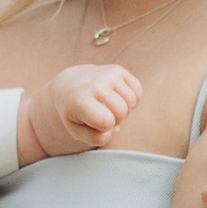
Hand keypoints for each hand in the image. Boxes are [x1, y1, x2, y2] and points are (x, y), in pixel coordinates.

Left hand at [24, 61, 143, 159]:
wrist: (68, 85)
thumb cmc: (75, 113)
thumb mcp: (77, 131)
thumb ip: (95, 138)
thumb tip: (115, 128)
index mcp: (79, 100)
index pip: (106, 121)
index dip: (105, 128)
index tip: (94, 123)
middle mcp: (94, 84)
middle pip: (122, 111)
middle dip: (117, 119)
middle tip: (103, 115)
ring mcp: (107, 74)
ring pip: (132, 101)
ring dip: (124, 109)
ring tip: (110, 107)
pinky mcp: (118, 70)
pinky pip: (137, 91)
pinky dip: (132, 100)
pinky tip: (118, 99)